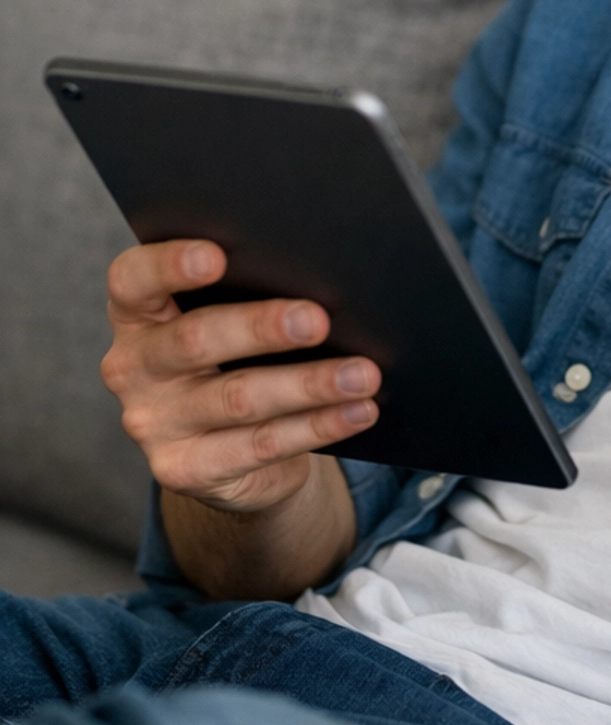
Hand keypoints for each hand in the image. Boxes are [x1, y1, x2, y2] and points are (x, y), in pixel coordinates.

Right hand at [102, 239, 379, 516]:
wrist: (229, 451)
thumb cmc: (236, 359)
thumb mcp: (229, 324)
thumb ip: (250, 295)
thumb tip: (326, 275)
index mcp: (138, 315)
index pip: (133, 280)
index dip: (169, 264)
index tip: (217, 255)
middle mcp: (133, 367)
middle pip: (194, 340)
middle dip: (261, 328)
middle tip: (319, 320)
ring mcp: (153, 424)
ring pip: (237, 397)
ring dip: (309, 383)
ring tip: (363, 374)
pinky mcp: (183, 469)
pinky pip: (260, 445)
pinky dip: (318, 425)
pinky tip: (358, 411)